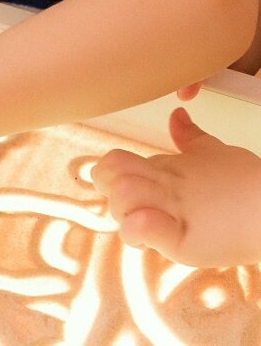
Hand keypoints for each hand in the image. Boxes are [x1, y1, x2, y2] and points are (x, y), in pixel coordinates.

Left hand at [92, 107, 260, 266]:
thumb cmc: (248, 185)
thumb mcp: (216, 154)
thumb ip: (190, 138)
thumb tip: (177, 115)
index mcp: (166, 166)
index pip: (112, 161)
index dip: (110, 177)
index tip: (129, 192)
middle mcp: (165, 184)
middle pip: (109, 176)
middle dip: (111, 194)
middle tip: (134, 209)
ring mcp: (172, 210)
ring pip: (121, 198)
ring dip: (124, 214)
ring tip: (147, 225)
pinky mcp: (181, 241)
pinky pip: (141, 227)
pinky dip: (137, 231)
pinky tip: (147, 237)